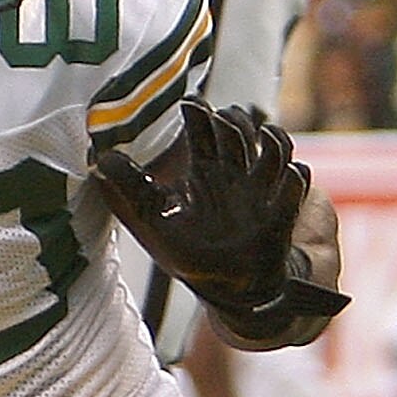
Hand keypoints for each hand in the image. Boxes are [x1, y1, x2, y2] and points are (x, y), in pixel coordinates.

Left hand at [95, 99, 314, 332]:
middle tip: (222, 122)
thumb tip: (99, 160)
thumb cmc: (191, 254)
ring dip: (272, 139)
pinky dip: (294, 177)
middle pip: (241, 130)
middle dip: (235, 121)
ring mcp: (260, 192)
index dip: (201, 112)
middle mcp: (234, 175)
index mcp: (205, 170)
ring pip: (276, 148)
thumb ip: (130, 189)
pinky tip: (287, 174)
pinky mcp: (279, 214)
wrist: (225, 291)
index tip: (191, 105)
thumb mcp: (153, 219)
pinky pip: (296, 185)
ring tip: (261, 138)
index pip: (206, 128)